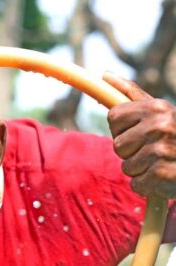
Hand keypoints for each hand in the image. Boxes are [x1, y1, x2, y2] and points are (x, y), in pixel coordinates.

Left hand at [104, 72, 175, 198]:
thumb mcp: (160, 111)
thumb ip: (130, 94)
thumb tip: (104, 74)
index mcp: (157, 108)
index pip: (114, 117)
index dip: (123, 128)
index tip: (139, 131)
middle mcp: (160, 126)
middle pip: (118, 145)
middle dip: (132, 151)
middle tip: (156, 150)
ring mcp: (162, 151)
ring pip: (126, 167)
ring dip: (141, 169)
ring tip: (163, 163)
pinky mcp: (163, 175)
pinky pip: (137, 184)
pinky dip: (150, 185)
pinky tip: (167, 176)